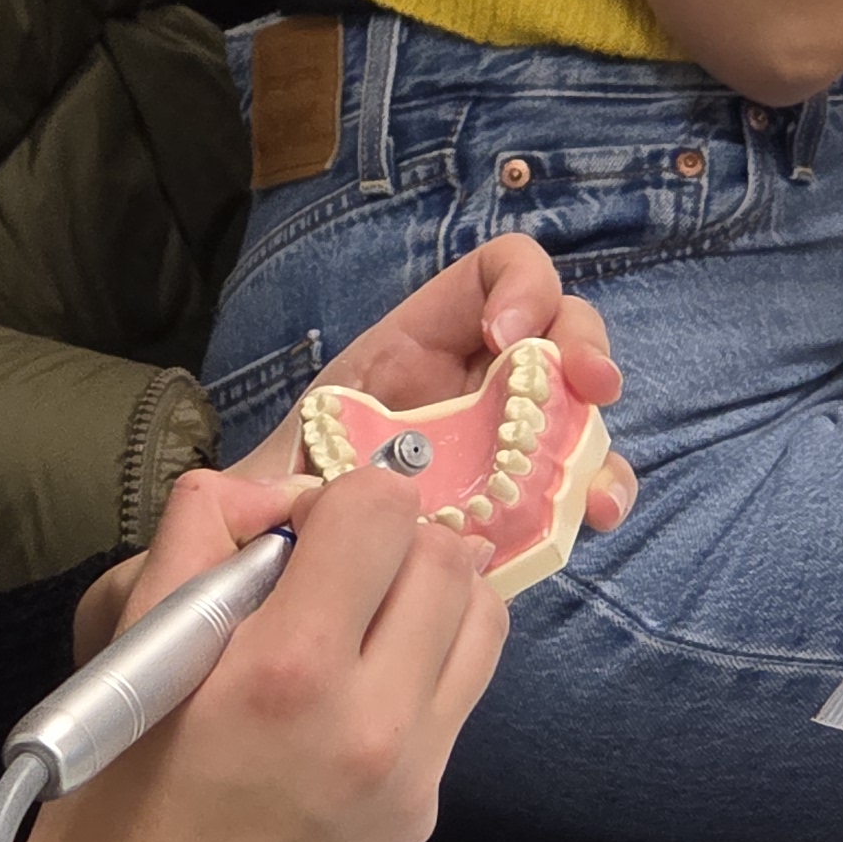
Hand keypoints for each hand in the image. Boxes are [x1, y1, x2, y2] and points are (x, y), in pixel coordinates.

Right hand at [18, 468, 505, 841]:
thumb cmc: (111, 788)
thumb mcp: (128, 643)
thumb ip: (199, 536)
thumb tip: (271, 490)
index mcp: (288, 668)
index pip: (381, 510)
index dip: (338, 498)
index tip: (298, 532)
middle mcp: (373, 721)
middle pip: (447, 557)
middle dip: (392, 539)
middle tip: (335, 567)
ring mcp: (412, 775)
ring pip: (482, 620)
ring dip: (432, 593)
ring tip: (368, 611)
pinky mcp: (423, 814)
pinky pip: (460, 694)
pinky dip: (427, 662)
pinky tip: (365, 683)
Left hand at [236, 235, 635, 516]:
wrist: (287, 565)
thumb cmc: (277, 502)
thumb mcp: (264, 468)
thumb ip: (258, 475)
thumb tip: (242, 497)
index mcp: (416, 347)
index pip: (491, 275)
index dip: (516, 287)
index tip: (503, 336)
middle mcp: (474, 382)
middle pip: (556, 329)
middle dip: (582, 344)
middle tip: (587, 383)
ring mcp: (506, 437)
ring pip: (578, 409)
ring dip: (600, 434)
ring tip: (594, 482)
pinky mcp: (524, 497)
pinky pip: (578, 481)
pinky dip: (598, 491)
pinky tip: (593, 515)